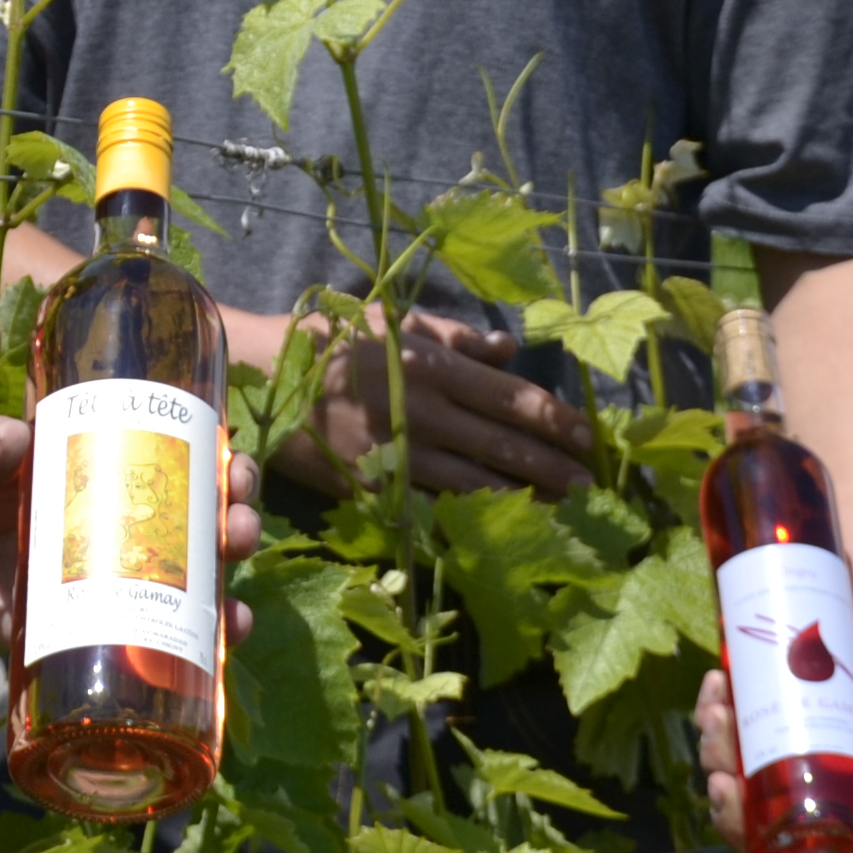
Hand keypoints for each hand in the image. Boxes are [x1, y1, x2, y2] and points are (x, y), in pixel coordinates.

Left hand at [0, 419, 263, 660]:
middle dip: (233, 527)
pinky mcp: (75, 635)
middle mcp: (116, 531)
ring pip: (183, 592)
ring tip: (237, 606)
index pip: (178, 465)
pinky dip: (184, 658)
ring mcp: (101, 586)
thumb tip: (14, 438)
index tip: (235, 464)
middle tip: (239, 526)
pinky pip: (138, 650)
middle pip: (197, 529)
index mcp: (102, 477)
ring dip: (224, 598)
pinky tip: (218, 657)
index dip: (218, 465)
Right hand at [277, 309, 591, 500]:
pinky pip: (426, 509)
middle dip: (552, 468)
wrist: (261, 377)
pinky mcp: (370, 487)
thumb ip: (456, 336)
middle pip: (501, 446)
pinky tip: (495, 531)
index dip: (555, 420)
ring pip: (473, 484)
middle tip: (591, 487)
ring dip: (522, 499)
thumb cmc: (333, 340)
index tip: (588, 437)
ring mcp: (395, 455)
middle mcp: (420, 412)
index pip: (510, 397)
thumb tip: (511, 348)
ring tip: (561, 512)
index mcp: (431, 366)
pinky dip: (464, 521)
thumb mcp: (395, 321)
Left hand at [693, 615, 852, 852]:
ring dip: (714, 757)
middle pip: (770, 841)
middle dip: (734, 820)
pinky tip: (716, 686)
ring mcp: (784, 771)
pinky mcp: (760, 734)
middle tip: (724, 780)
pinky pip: (725, 743)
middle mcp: (819, 803)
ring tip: (719, 712)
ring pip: (737, 790)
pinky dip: (710, 717)